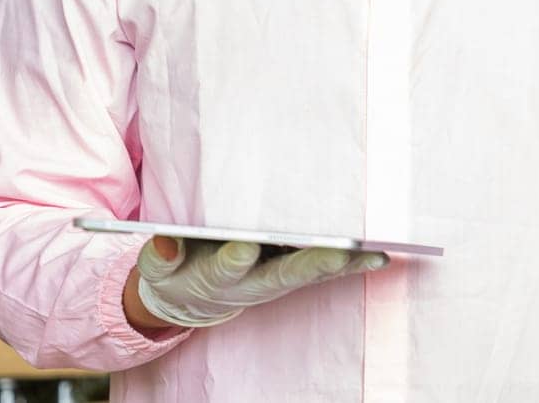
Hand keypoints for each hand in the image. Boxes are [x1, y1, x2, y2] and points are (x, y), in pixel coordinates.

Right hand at [134, 236, 388, 328]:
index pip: (227, 267)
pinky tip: (380, 255)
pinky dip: (353, 263)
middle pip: (286, 272)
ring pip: (314, 271)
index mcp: (217, 275)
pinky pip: (327, 269)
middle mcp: (256, 280)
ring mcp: (280, 278)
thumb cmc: (177, 270)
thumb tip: (166, 244)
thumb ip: (160, 257)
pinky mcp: (296, 273)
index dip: (236, 258)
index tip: (244, 246)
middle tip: (336, 253)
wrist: (193, 293)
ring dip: (344, 264)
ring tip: (374, 252)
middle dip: (311, 262)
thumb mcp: (159, 268)